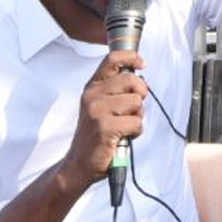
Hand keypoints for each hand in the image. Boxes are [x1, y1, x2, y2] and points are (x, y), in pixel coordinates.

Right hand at [59, 51, 146, 187]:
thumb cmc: (95, 134)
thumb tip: (142, 82)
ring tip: (125, 126)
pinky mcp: (105, 127)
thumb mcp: (99, 106)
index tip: (141, 63)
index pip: (112, 59)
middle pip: (131, 80)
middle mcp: (93, 95)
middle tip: (135, 108)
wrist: (78, 164)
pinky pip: (136, 123)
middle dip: (140, 93)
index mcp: (92, 87)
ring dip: (137, 116)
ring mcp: (98, 110)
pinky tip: (124, 137)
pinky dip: (136, 132)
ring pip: (137, 102)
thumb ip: (115, 91)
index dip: (131, 57)